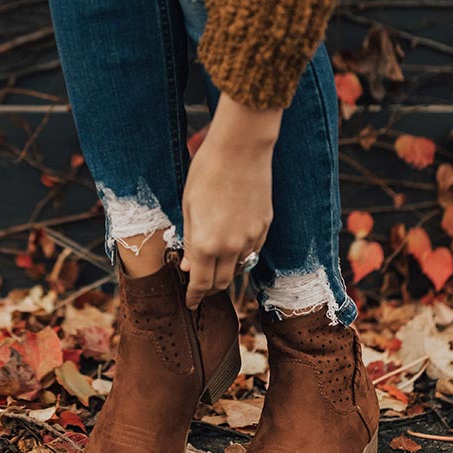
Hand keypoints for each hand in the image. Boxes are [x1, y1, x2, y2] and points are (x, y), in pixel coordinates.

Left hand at [180, 93, 282, 308]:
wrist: (241, 148)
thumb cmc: (207, 172)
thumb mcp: (189, 207)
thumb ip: (190, 241)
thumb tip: (188, 267)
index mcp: (206, 243)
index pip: (200, 283)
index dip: (194, 296)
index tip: (190, 303)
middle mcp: (232, 246)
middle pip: (222, 281)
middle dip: (209, 287)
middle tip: (199, 285)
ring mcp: (252, 237)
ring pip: (239, 267)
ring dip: (226, 270)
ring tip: (214, 262)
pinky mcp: (265, 225)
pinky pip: (253, 250)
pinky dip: (241, 254)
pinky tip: (232, 244)